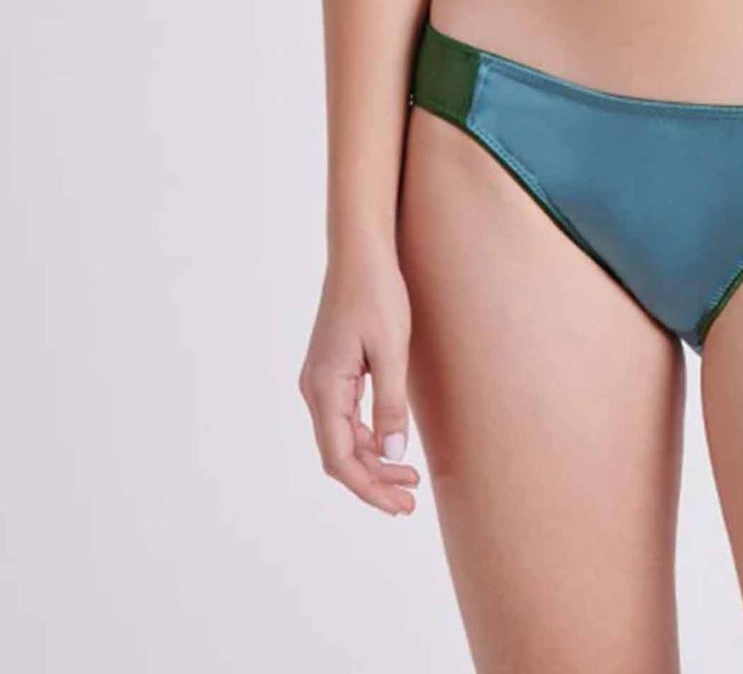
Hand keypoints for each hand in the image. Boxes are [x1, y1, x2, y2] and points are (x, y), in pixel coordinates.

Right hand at [298, 248, 420, 515]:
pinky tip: (392, 443)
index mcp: (325, 388)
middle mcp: (315, 389)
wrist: (360, 252)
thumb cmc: (378, 294)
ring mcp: (321, 379)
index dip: (369, 488)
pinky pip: (345, 416)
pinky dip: (367, 437)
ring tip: (408, 478)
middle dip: (373, 481)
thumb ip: (391, 405)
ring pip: (342, 437)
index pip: (340, 458)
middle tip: (410, 501)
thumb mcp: (392, 350)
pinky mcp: (332, 369)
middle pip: (339, 453)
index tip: (400, 505)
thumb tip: (393, 454)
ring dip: (373, 460)